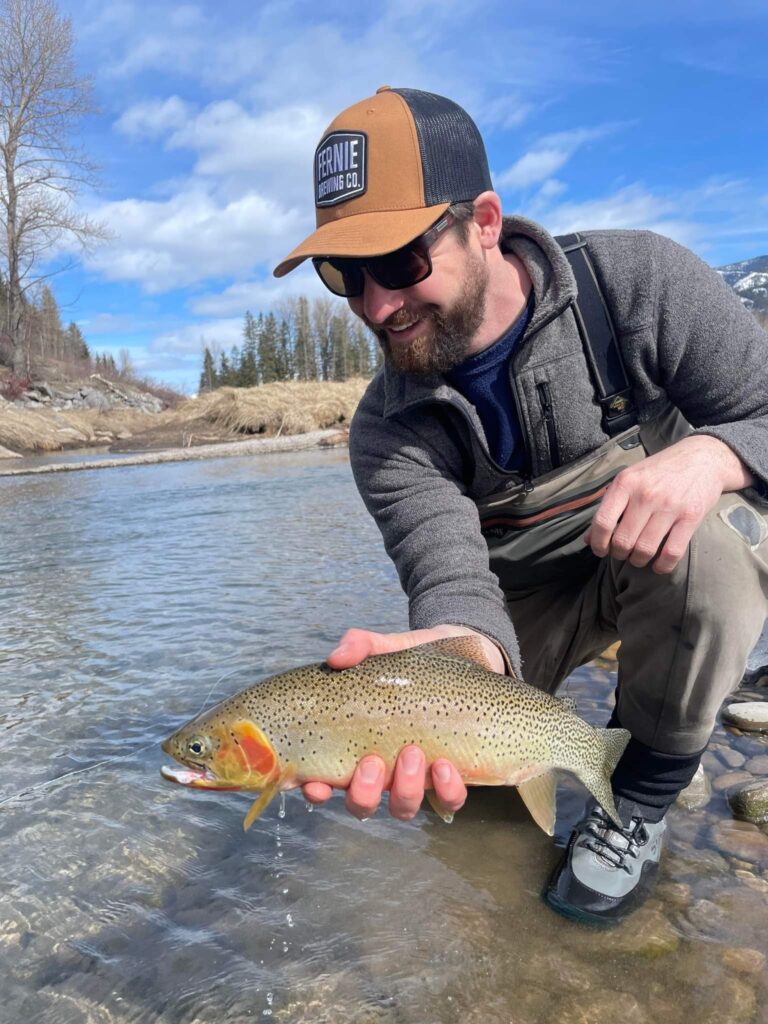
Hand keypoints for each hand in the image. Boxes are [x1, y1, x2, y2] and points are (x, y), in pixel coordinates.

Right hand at [301, 624, 502, 816]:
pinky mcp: (452, 775)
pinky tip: (445, 765)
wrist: (469, 656)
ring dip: (404, 790)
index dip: (316, 790)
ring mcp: (417, 775)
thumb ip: (361, 646)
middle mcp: (383, 768)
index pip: (326, 779)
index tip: (316, 784)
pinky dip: (446, 790)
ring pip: (402, 807)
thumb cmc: (417, 659)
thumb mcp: (387, 647)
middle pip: (361, 803)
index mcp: (358, 743)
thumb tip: (337, 658)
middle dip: (363, 792)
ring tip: (413, 754)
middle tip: (372, 761)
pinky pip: (448, 800)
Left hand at [585, 434, 753, 573]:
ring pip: (645, 549)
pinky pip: (672, 552)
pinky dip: (662, 566)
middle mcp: (646, 494)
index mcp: (626, 483)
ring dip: (638, 561)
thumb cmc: (660, 471)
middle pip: (623, 541)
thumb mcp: (630, 479)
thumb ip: (609, 506)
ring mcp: (670, 506)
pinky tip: (658, 565)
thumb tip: (588, 538)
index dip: (598, 543)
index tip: (600, 550)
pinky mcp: (691, 517)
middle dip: (619, 554)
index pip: (603, 522)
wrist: (702, 457)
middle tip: (623, 553)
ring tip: (639, 558)